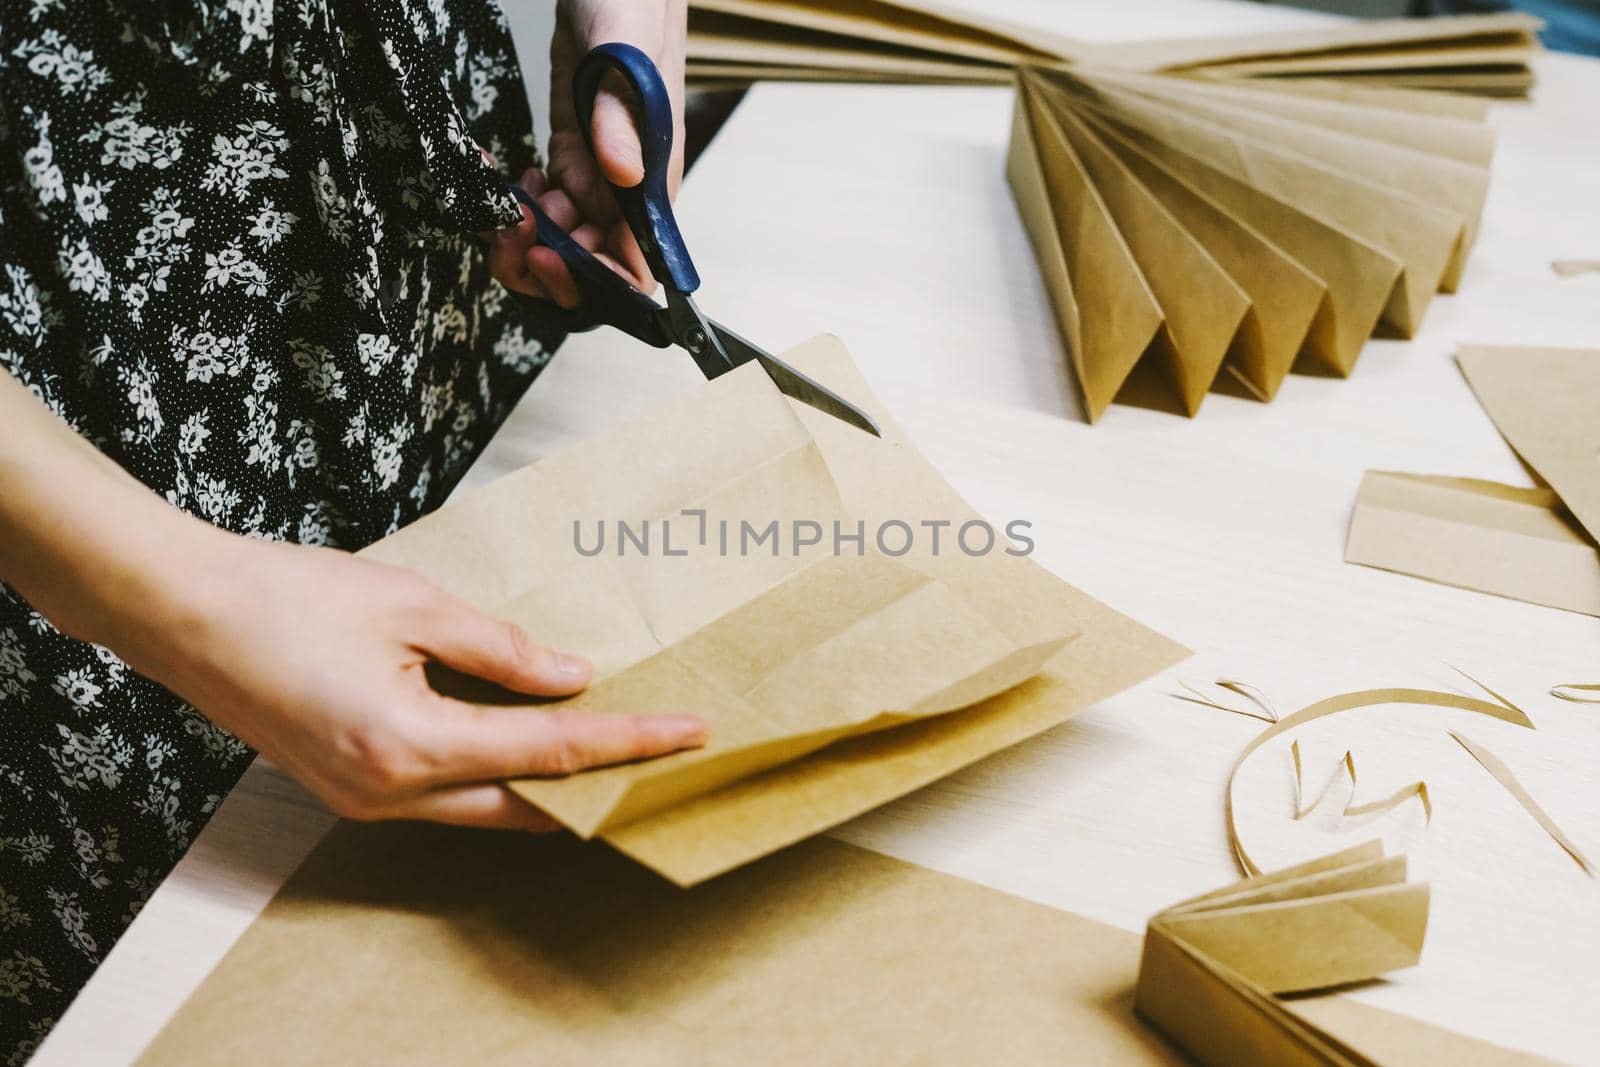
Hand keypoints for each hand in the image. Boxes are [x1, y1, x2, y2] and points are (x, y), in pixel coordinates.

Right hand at [108, 530, 707, 830]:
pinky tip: (529, 744)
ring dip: (549, 787)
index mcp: (409, 746)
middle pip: (526, 807)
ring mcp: (364, 800)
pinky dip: (496, 777)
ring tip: (615, 750)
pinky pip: (445, 799)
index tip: (691, 731)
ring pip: (485, 811)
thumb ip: (502, 650)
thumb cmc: (287, 597)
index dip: (628, 740)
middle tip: (666, 756)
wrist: (184, 613)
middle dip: (601, 786)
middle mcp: (388, 794)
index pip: (549, 752)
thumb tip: (573, 676)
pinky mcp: (349, 788)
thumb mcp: (413, 605)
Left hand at [483, 0, 686, 307]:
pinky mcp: (568, 156)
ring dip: (521, 236)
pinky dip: (513, 203)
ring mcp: (594, 177)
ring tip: (502, 199)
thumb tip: (623, 175)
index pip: (636, 265)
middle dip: (544, 263)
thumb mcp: (623, 48)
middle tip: (510, 227)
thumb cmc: (631, 2)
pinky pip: (541, 205)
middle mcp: (625, 191)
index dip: (595, 280)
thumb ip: (622, 115)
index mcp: (651, 180)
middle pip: (590, 267)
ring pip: (560, 242)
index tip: (552, 255)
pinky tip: (503, 173)